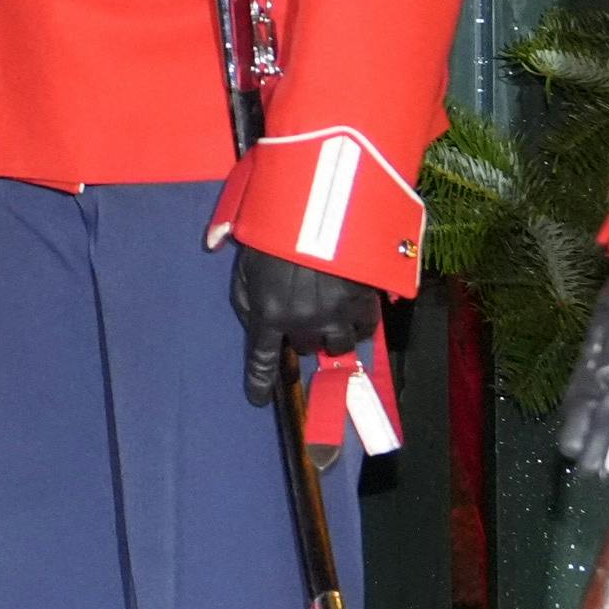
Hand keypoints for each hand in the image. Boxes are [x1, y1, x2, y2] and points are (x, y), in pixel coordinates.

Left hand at [231, 244, 376, 406]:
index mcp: (267, 311)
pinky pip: (365, 329)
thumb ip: (243, 295)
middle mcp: (301, 320)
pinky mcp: (362, 302)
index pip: (261, 357)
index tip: (259, 399)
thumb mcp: (244, 263)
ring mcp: (334, 314)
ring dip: (330, 337)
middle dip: (299, 337)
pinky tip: (354, 314)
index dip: (259, 381)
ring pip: (336, 345)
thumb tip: (249, 320)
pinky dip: (359, 326)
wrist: (317, 208)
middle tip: (301, 317)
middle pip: (302, 348)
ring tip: (329, 320)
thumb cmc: (273, 231)